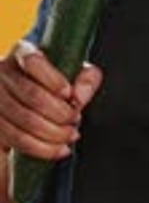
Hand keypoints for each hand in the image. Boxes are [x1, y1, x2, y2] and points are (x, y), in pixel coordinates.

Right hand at [0, 40, 101, 161]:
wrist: (31, 103)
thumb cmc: (55, 85)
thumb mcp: (75, 74)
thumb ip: (86, 78)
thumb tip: (79, 96)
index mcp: (22, 53)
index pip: (33, 61)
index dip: (53, 80)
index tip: (69, 94)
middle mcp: (2, 73)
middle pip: (32, 95)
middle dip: (60, 112)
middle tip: (76, 119)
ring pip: (24, 120)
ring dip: (54, 133)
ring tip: (71, 135)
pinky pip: (17, 140)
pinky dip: (43, 148)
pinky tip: (59, 149)